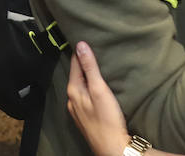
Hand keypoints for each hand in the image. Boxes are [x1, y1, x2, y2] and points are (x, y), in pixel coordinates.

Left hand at [67, 41, 135, 155]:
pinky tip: (96, 90)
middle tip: (92, 51)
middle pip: (76, 75)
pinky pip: (84, 97)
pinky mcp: (85, 118)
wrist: (112, 147)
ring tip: (95, 68)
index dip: (80, 52)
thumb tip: (80, 45)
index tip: (84, 40)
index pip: (74, 64)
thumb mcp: (99, 88)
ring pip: (80, 87)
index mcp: (73, 90)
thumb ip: (90, 67)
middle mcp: (71, 100)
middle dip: (83, 64)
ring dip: (86, 78)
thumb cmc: (107, 118)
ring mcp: (77, 110)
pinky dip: (89, 89)